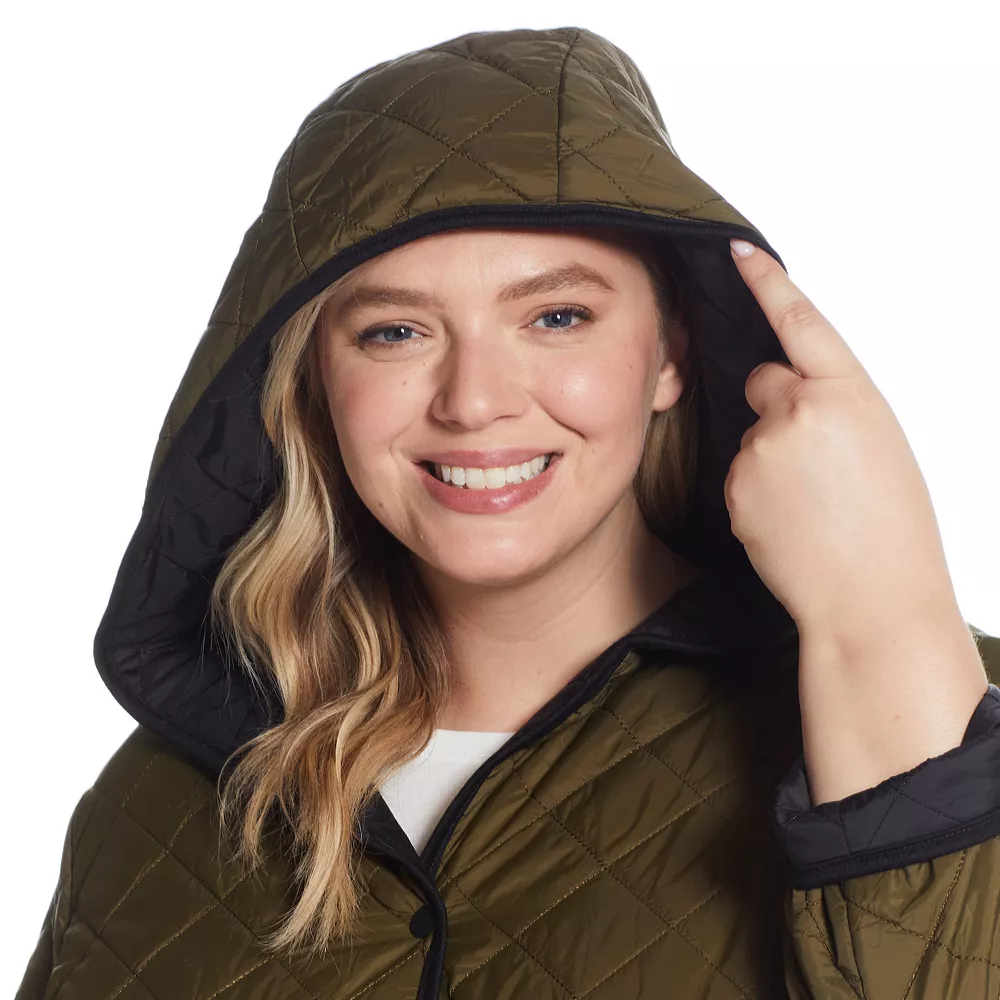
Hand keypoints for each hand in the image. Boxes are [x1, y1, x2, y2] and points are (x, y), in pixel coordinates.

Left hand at [723, 239, 957, 636]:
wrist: (871, 599)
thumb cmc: (893, 526)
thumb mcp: (882, 445)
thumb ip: (835, 407)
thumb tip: (794, 396)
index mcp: (849, 392)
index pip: (799, 321)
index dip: (768, 281)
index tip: (740, 252)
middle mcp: (799, 411)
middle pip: (763, 382)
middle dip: (776, 405)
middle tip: (813, 458)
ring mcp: (760, 450)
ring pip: (751, 435)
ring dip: (770, 458)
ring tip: (812, 504)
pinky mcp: (734, 488)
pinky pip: (739, 476)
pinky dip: (756, 491)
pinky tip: (790, 521)